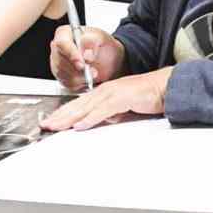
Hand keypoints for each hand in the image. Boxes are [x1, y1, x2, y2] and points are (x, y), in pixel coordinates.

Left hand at [41, 67, 173, 131]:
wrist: (165, 87)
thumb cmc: (148, 96)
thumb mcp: (125, 109)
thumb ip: (113, 114)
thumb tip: (104, 122)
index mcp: (104, 92)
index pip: (80, 104)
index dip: (64, 113)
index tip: (53, 122)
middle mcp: (105, 90)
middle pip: (78, 105)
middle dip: (61, 116)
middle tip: (47, 125)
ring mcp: (112, 93)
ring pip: (86, 107)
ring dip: (70, 117)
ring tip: (57, 126)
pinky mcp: (121, 98)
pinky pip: (102, 110)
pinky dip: (90, 118)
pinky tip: (80, 125)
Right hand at [50, 25, 125, 91]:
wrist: (107, 57)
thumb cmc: (101, 44)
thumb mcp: (101, 38)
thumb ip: (93, 43)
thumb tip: (87, 55)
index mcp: (64, 33)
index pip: (62, 44)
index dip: (71, 55)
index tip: (82, 64)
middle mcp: (57, 48)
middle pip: (61, 61)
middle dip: (78, 69)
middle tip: (94, 71)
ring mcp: (57, 62)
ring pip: (63, 74)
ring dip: (80, 77)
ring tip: (94, 74)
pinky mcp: (62, 76)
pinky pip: (67, 83)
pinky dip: (79, 84)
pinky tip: (88, 79)